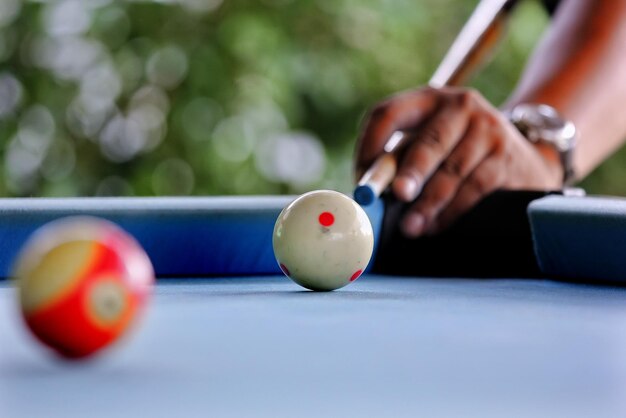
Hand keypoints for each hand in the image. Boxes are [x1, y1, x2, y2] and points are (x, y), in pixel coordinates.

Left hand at [355, 87, 562, 236]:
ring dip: (428, 203)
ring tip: (410, 227)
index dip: (370, 146)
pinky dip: (451, 211)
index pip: (389, 113)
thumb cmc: (457, 154)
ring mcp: (488, 129)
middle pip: (429, 140)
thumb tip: (367, 194)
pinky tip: (434, 226)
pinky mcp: (506, 157)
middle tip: (399, 195)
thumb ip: (398, 161)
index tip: (361, 179)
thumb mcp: (426, 146)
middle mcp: (460, 106)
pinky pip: (474, 187)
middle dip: (411, 171)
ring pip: (453, 169)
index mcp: (427, 99)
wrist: (522, 158)